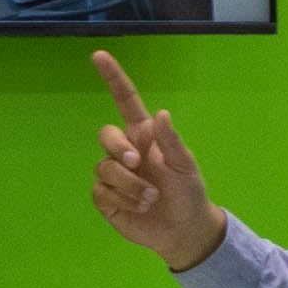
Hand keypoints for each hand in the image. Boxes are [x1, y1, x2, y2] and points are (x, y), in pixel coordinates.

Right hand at [87, 52, 224, 270]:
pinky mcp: (106, 198)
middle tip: (138, 164)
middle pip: (105, 135)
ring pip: (104, 167)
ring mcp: (112, 175)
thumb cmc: (188, 192)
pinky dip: (123, 199)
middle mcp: (125, 151)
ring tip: (151, 199)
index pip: (125, 101)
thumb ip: (171, 141)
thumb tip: (160, 114)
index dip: (113, 78)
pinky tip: (139, 208)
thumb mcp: (186, 165)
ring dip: (129, 184)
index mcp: (144, 136)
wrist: (184, 231)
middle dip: (119, 149)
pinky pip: (101, 191)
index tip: (99, 56)